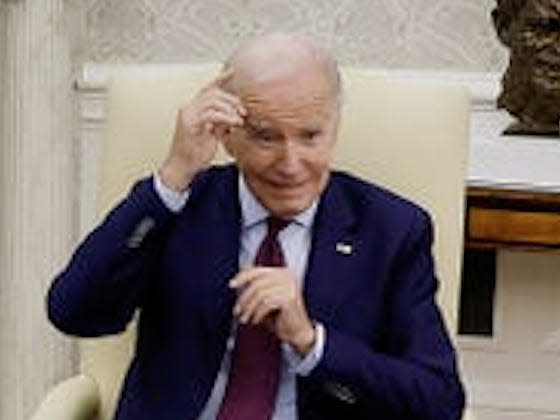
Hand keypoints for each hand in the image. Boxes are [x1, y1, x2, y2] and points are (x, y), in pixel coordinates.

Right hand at [158, 69, 245, 190]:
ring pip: (212, 101)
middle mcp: (189, 108)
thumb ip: (221, 122)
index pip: (208, 89)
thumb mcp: (212, 134)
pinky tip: (233, 124)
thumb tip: (236, 115)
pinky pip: (211, 114)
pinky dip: (225, 117)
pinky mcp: (189, 124)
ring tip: (239, 120)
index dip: (220, 79)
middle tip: (242, 111)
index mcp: (193, 108)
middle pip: (213, 93)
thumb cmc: (195, 153)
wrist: (182, 167)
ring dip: (229, 108)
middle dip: (231, 100)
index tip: (233, 71)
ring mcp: (188, 115)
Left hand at [230, 267, 315, 354]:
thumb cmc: (280, 316)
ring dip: (249, 309)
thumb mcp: (266, 299)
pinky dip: (257, 314)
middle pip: (257, 283)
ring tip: (244, 319)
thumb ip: (255, 288)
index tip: (231, 285)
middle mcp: (287, 276)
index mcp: (282, 273)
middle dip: (244, 299)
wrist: (298, 332)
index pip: (258, 270)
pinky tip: (256, 321)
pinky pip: (266, 304)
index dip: (242, 277)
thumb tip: (236, 282)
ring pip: (260, 294)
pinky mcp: (289, 299)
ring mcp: (289, 286)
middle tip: (237, 311)